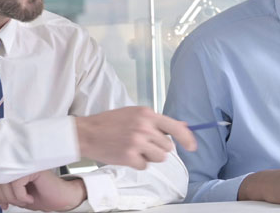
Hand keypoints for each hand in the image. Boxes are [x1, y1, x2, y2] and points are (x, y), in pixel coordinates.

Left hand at [0, 170, 86, 211]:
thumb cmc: (39, 195)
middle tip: (11, 203)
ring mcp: (24, 162)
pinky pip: (16, 184)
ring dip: (13, 198)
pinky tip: (29, 197)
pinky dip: (21, 196)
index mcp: (10, 165)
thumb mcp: (12, 195)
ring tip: (23, 200)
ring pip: (5, 183)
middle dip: (1, 197)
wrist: (59, 198)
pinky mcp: (32, 167)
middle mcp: (15, 160)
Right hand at [74, 106, 197, 168]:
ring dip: (150, 157)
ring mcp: (137, 142)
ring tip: (135, 149)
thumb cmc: (110, 123)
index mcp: (147, 114)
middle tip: (143, 143)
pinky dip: (138, 163)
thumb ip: (157, 121)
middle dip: (158, 147)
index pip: (175, 128)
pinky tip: (127, 155)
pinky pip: (145, 166)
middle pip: (168, 147)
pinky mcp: (129, 156)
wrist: (86, 132)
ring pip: (160, 157)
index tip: (192, 147)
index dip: (187, 139)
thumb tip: (182, 126)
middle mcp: (144, 127)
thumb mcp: (135, 114)